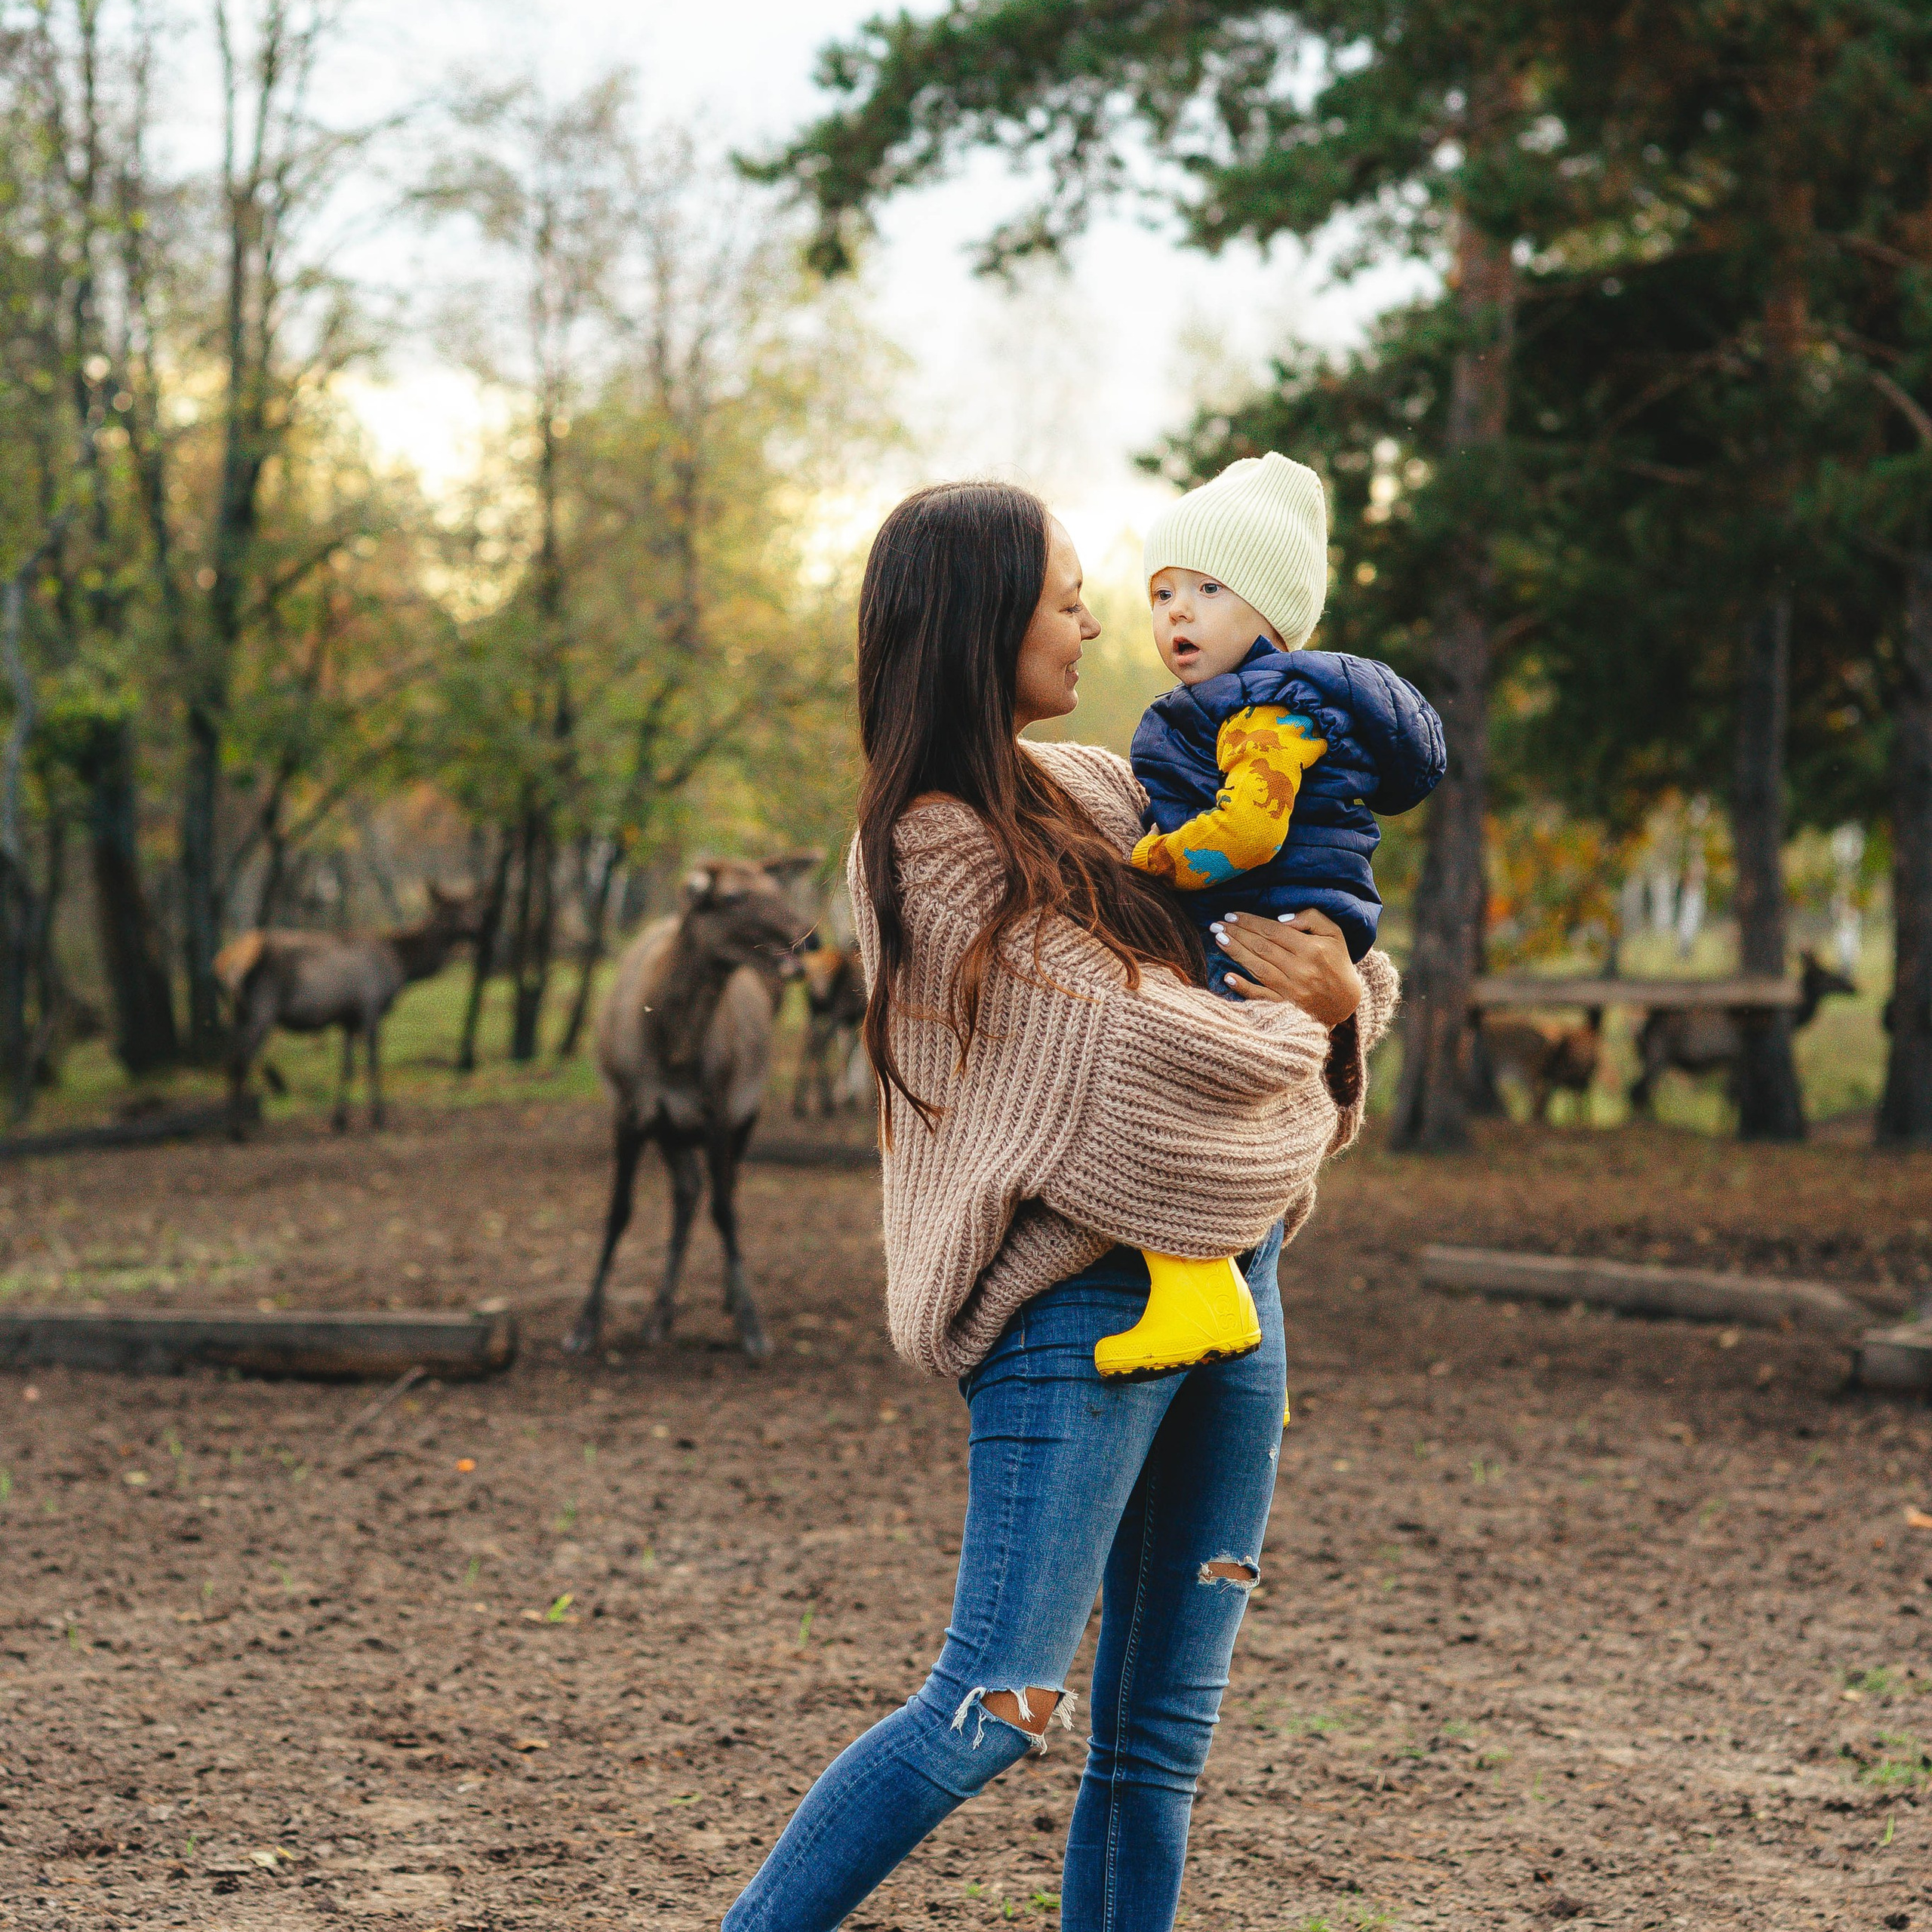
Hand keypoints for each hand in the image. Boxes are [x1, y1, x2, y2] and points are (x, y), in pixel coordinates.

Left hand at [1210, 908, 1361, 1028]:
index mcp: (1312, 949)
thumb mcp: (1334, 934)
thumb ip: (1311, 918)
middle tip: (1216, 925)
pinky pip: (1261, 997)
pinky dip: (1244, 987)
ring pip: (1258, 968)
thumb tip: (1281, 918)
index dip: (1250, 922)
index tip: (1231, 915)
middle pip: (1261, 947)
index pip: (1273, 931)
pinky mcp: (1286, 1006)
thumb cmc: (1337, 962)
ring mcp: (1292, 990)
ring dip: (1235, 953)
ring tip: (1218, 940)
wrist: (1346, 1002)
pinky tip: (1227, 977)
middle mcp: (1301, 969)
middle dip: (1236, 934)